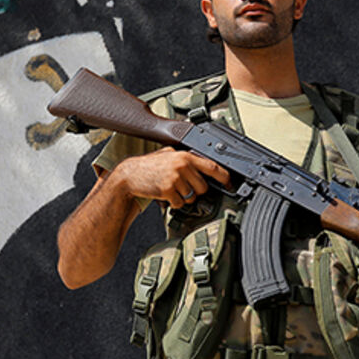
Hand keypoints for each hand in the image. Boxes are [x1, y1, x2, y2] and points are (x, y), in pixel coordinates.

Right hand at [109, 147, 229, 208]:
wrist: (129, 175)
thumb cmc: (149, 166)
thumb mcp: (168, 155)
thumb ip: (186, 158)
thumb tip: (204, 164)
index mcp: (185, 156)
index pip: (212, 166)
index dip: (224, 176)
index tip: (229, 183)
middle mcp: (182, 165)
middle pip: (203, 187)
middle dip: (195, 190)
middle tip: (183, 186)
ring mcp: (175, 178)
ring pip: (192, 197)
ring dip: (183, 197)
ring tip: (171, 188)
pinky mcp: (168, 190)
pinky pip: (180, 204)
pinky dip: (173, 203)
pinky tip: (165, 194)